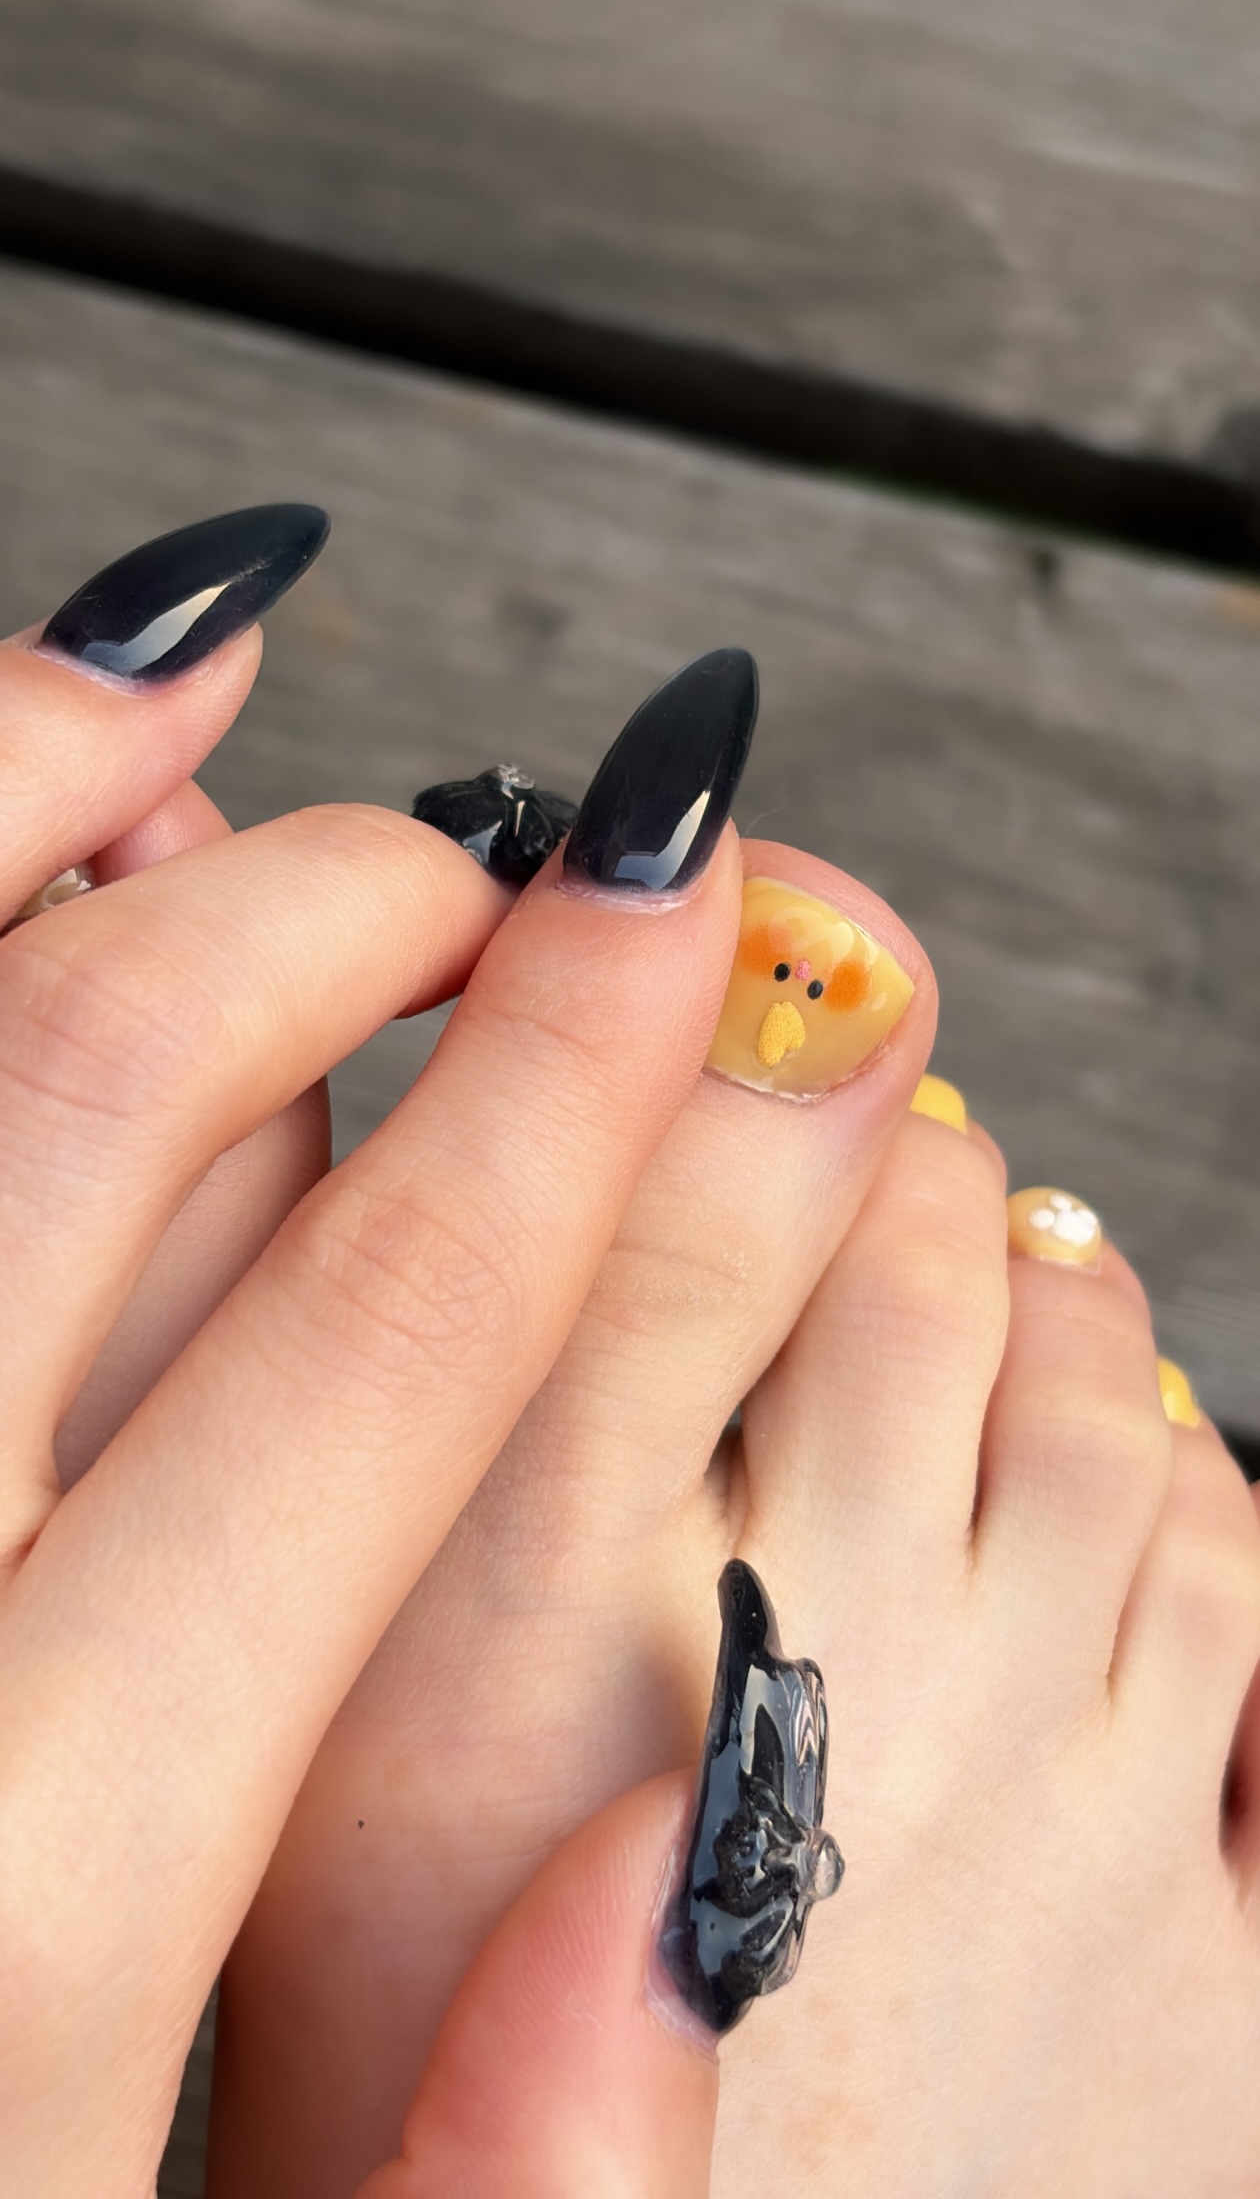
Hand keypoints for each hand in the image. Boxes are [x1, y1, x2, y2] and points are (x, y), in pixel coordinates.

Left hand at [0, 514, 751, 2195]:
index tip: (674, 888)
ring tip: (189, 673)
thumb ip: (480, 2166)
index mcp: (15, 1857)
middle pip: (106, 1092)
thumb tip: (678, 1852)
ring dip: (30, 790)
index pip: (381, 1337)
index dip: (570, 1073)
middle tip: (486, 853)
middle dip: (350, 910)